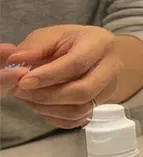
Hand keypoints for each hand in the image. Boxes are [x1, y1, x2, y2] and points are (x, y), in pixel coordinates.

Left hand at [0, 26, 130, 128]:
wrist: (94, 55)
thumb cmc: (70, 43)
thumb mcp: (52, 35)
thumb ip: (34, 46)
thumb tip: (16, 60)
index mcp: (100, 43)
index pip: (77, 63)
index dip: (48, 75)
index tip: (23, 82)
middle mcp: (111, 67)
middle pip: (83, 91)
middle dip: (47, 96)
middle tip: (22, 92)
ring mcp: (109, 89)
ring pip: (81, 109)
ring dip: (49, 109)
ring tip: (29, 98)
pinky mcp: (101, 105)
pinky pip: (78, 120)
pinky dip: (55, 118)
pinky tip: (41, 106)